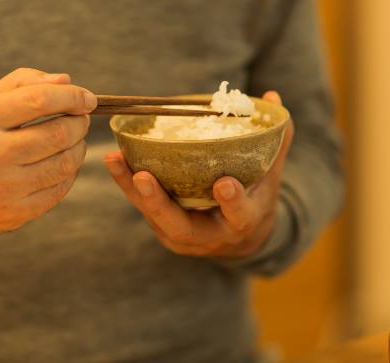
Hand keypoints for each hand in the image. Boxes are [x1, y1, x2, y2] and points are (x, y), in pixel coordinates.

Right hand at [0, 67, 96, 242]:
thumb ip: (19, 86)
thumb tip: (64, 81)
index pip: (39, 100)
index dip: (72, 97)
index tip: (87, 98)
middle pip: (59, 133)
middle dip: (79, 122)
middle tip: (81, 118)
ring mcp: (4, 189)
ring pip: (65, 163)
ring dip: (79, 147)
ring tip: (74, 139)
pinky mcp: (15, 214)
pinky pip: (59, 190)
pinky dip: (69, 173)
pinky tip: (63, 163)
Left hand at [104, 91, 294, 258]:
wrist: (242, 239)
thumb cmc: (257, 199)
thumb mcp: (271, 176)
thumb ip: (274, 140)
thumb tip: (272, 96)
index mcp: (243, 224)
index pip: (239, 216)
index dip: (233, 202)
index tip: (225, 183)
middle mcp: (210, 238)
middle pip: (180, 227)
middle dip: (159, 203)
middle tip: (143, 177)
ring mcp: (183, 238)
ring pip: (154, 217)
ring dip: (132, 190)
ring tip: (114, 160)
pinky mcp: (164, 230)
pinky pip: (143, 209)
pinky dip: (128, 186)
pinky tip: (115, 161)